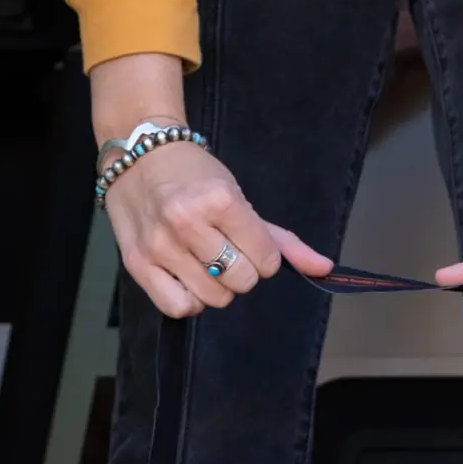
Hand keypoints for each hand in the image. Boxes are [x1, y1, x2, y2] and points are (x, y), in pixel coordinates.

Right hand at [103, 141, 332, 317]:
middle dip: (241, 272)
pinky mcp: (137, 263)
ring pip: (212, 298)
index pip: (265, 259)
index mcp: (220, 200)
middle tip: (225, 252)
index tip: (249, 243)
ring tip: (204, 263)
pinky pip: (177, 307)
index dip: (264, 257)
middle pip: (240, 281)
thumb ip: (280, 238)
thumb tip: (325, 268)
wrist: (139, 156)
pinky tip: (187, 280)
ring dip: (216, 288)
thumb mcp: (239, 196)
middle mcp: (187, 222)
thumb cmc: (195, 176)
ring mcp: (160, 245)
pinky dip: (189, 301)